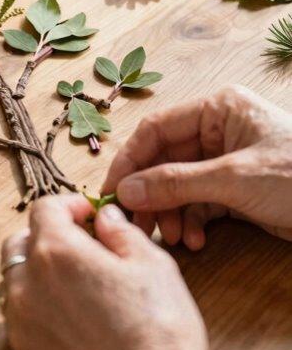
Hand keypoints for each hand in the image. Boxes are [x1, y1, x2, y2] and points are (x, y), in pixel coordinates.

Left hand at [2, 196, 219, 349]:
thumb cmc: (159, 329)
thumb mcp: (152, 264)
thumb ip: (120, 231)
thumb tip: (104, 218)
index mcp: (56, 252)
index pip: (44, 209)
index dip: (69, 206)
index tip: (90, 216)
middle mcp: (27, 284)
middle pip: (20, 243)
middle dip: (46, 236)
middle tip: (82, 247)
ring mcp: (21, 324)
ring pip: (14, 282)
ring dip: (36, 272)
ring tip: (75, 284)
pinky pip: (19, 319)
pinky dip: (37, 308)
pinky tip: (72, 319)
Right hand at [104, 86, 291, 248]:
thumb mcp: (233, 179)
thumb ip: (175, 182)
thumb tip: (127, 190)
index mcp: (218, 108)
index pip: (156, 129)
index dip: (130, 161)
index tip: (112, 194)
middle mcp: (219, 129)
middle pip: (164, 160)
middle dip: (151, 195)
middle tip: (137, 227)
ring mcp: (228, 160)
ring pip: (179, 185)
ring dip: (172, 214)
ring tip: (175, 240)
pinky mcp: (238, 189)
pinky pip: (200, 203)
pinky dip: (194, 223)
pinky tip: (196, 242)